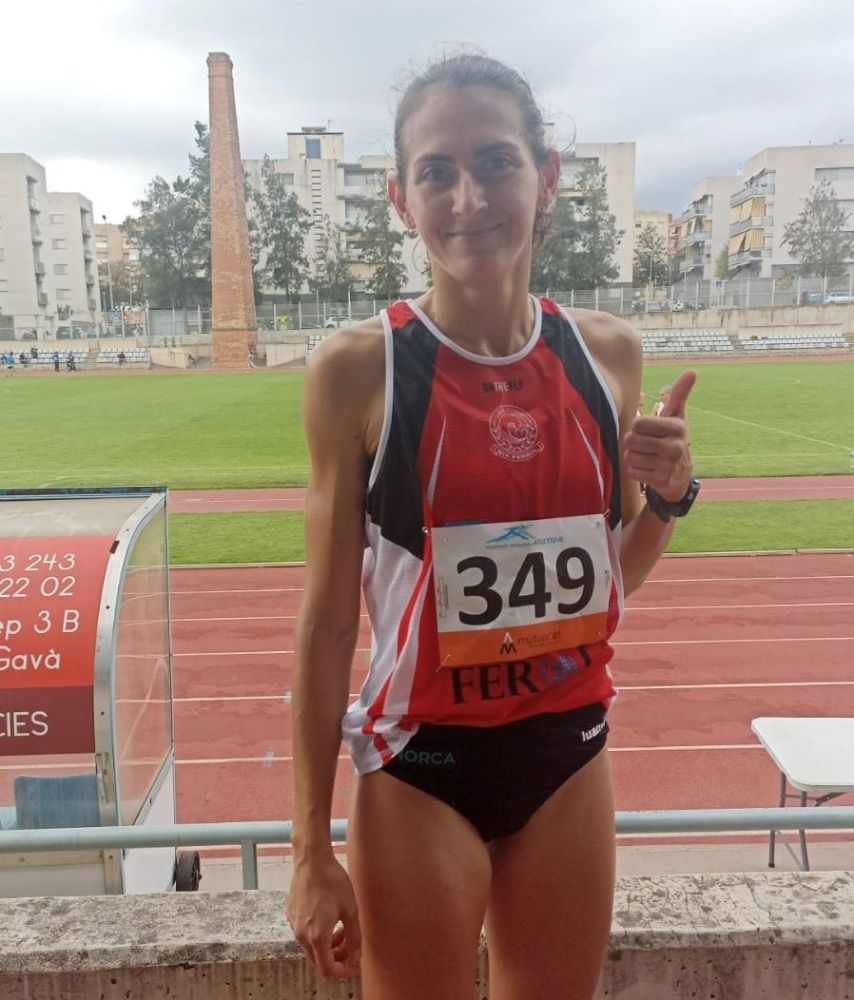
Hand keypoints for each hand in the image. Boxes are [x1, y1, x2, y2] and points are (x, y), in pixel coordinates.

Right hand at [286, 854, 361, 978]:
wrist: (311, 859)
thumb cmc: (332, 880)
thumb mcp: (350, 909)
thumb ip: (354, 937)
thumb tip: (356, 956)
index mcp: (317, 936)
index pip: (328, 969)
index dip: (343, 971)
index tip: (354, 965)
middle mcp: (301, 934)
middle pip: (318, 961)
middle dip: (337, 959)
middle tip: (351, 947)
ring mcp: (294, 925)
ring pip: (311, 948)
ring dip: (328, 946)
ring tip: (343, 930)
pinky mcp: (291, 915)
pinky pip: (305, 934)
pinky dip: (318, 935)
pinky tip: (330, 919)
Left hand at [623, 371, 695, 501]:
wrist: (679, 476)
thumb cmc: (672, 439)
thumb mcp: (676, 417)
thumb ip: (679, 395)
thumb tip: (692, 371)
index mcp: (677, 427)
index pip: (637, 423)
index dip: (637, 428)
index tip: (648, 431)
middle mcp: (675, 446)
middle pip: (630, 440)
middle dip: (632, 443)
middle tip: (644, 445)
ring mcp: (669, 465)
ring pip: (629, 457)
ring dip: (633, 457)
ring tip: (646, 457)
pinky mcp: (661, 481)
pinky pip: (632, 472)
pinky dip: (635, 471)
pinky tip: (647, 469)